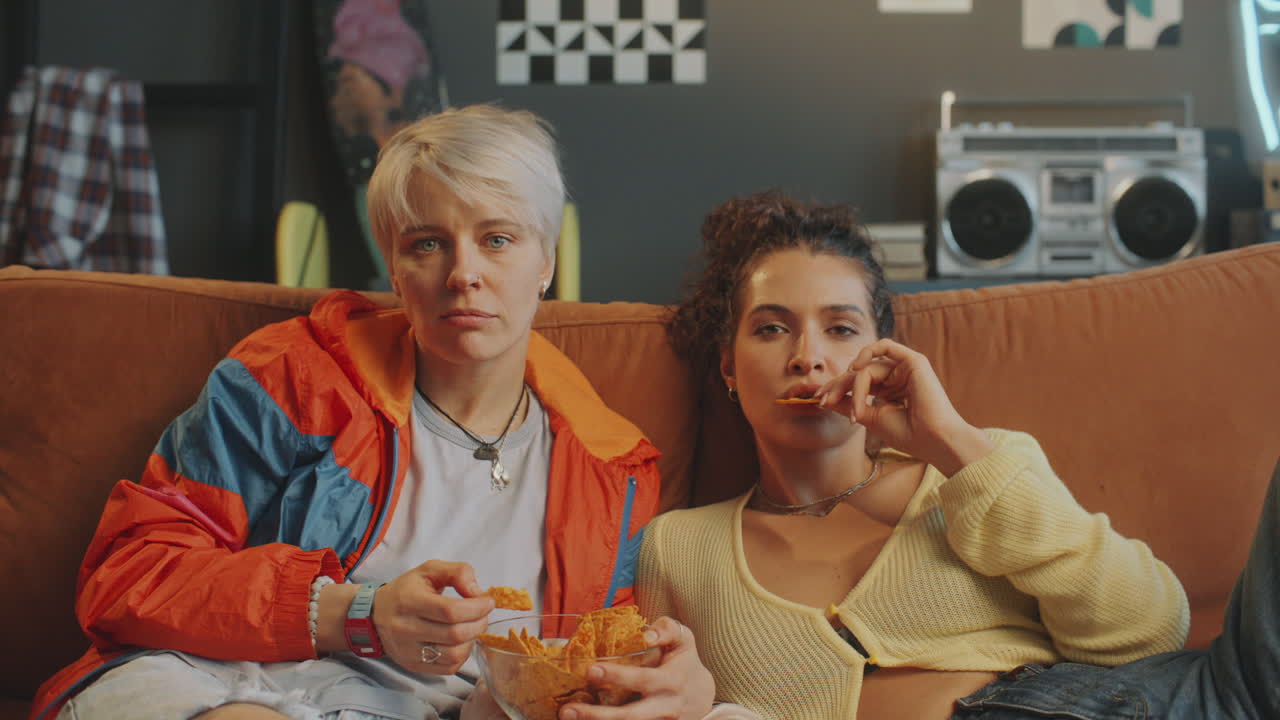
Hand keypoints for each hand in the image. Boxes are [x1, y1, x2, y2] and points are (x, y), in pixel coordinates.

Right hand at [374, 559, 494, 673]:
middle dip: (479, 623)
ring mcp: (409, 651)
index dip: (476, 607)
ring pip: (453, 654)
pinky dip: (462, 655)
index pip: (450, 610)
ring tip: (473, 627)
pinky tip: (461, 641)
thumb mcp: (429, 570)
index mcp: (410, 601)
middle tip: (484, 614)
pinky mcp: (413, 665)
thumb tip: (477, 592)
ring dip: (472, 640)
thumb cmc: (406, 590)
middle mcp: (406, 628)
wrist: (375, 615)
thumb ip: (458, 572)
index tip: (488, 602)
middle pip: (455, 634)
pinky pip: (448, 668)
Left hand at [561, 616, 714, 719]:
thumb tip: (647, 633)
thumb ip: (667, 629)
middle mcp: (665, 707)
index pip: (643, 680)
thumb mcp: (684, 639)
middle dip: (598, 716)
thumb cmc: (685, 662)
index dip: (618, 676)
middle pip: (631, 717)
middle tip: (568, 710)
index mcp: (672, 681)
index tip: (591, 670)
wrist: (702, 695)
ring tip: (566, 716)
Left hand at [816, 338, 992, 475]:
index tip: (819, 402)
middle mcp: (897, 376)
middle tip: (823, 400)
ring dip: (853, 385)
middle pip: (858, 372)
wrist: (934, 440)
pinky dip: (868, 353)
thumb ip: (849, 405)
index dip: (837, 389)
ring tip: (855, 410)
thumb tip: (826, 400)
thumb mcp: (870, 417)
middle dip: (838, 385)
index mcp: (890, 389)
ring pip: (867, 367)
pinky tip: (856, 368)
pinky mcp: (913, 360)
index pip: (858, 383)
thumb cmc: (908, 434)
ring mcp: (905, 367)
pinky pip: (883, 348)